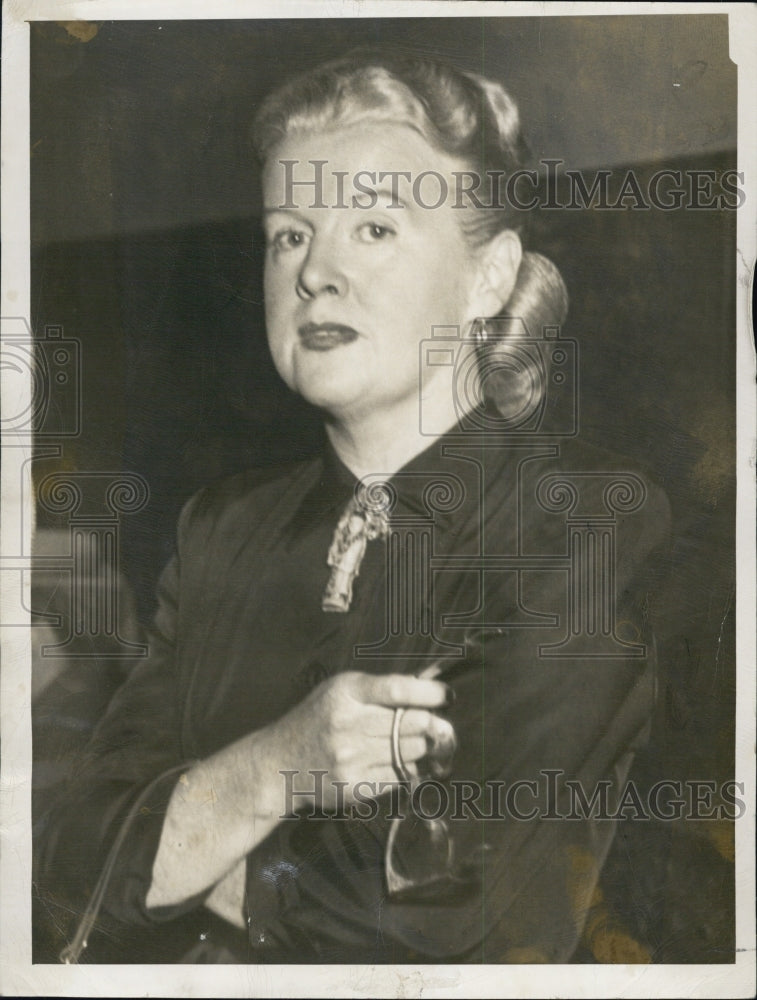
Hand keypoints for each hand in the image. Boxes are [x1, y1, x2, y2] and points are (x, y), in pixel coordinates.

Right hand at [272, 670, 456, 809]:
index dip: (429, 694)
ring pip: (411, 751)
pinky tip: (395, 759)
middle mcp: (348, 725)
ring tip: (413, 740)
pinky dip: (406, 767)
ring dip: (420, 746)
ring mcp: (351, 759)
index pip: (397, 690)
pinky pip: (400, 776)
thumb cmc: (318, 718)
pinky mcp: (354, 786)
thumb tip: (430, 689)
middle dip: (431, 723)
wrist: (280, 763)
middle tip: (437, 723)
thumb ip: (380, 689)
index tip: (447, 696)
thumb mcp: (341, 690)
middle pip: (412, 723)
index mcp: (345, 693)